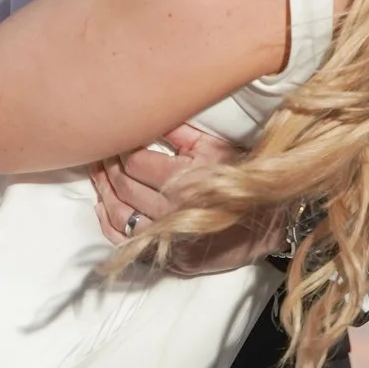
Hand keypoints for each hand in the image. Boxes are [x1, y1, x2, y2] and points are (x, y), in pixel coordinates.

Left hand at [90, 124, 284, 276]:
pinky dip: (108, 223)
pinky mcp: (168, 257)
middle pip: (124, 185)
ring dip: (103, 191)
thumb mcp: (215, 145)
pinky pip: (126, 241)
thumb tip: (146, 110)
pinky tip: (102, 205)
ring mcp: (169, 238)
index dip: (119, 146)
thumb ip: (179, 130)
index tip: (114, 135)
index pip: (134, 160)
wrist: (270, 220)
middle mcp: (172, 211)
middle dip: (107, 165)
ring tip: (98, 173)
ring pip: (119, 214)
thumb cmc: (243, 176)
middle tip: (101, 150)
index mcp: (183, 180)